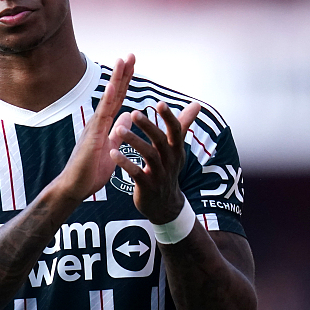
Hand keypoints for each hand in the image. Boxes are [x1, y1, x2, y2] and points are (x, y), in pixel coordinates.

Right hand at [52, 54, 134, 202]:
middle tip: (130, 54)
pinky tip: (112, 87)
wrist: (74, 188)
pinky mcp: (91, 136)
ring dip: (115, 79)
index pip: (117, 99)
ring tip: (122, 61)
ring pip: (107, 99)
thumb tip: (128, 117)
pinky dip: (106, 100)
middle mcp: (98, 121)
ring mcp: (94, 127)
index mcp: (104, 125)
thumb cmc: (90, 172)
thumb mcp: (112, 149)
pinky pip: (101, 115)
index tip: (132, 64)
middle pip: (113, 93)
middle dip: (122, 73)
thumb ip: (119, 133)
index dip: (125, 81)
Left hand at [109, 99, 200, 223]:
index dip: (169, 117)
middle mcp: (170, 160)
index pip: (176, 130)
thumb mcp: (177, 149)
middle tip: (133, 113)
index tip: (159, 103)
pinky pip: (137, 173)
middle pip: (160, 140)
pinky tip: (113, 153)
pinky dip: (125, 163)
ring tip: (118, 129)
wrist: (165, 205)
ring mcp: (159, 174)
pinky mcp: (147, 186)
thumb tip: (196, 104)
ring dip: (133, 141)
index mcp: (176, 149)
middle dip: (148, 126)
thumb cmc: (168, 170)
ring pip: (149, 155)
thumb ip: (183, 125)